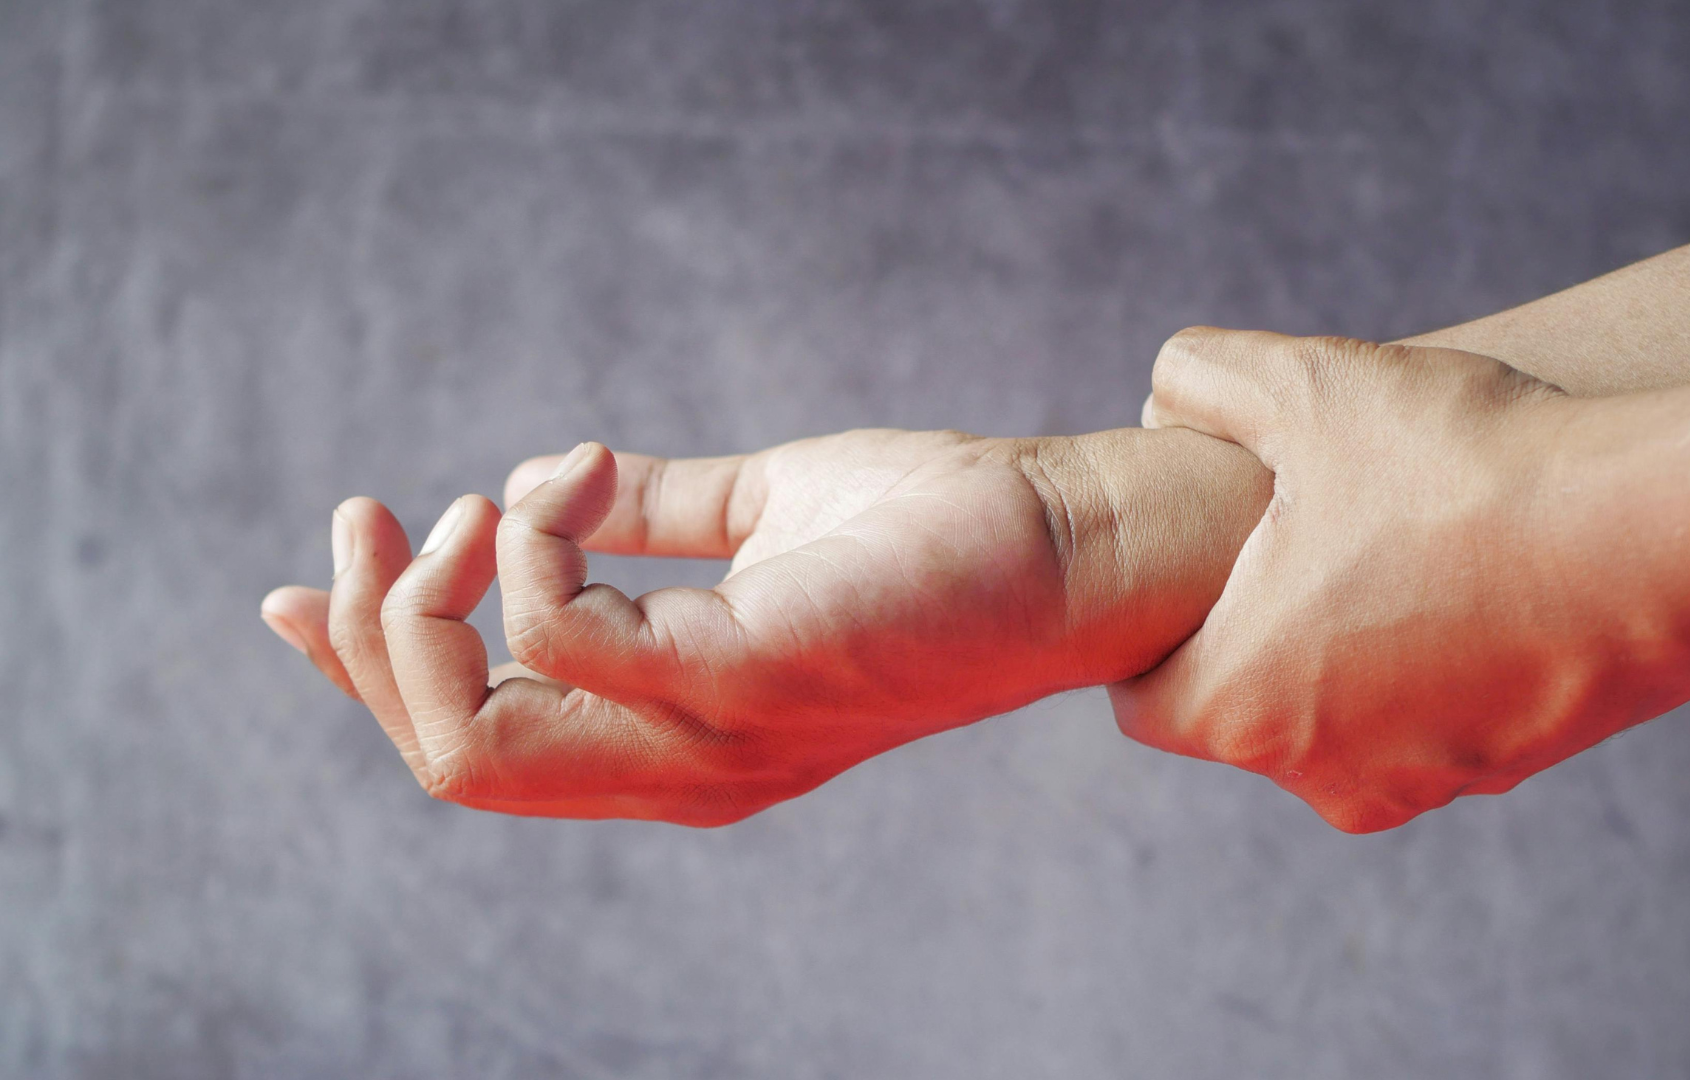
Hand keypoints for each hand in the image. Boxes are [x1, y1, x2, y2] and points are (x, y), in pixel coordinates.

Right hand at [261, 427, 1268, 823]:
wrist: (1070, 537)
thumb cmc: (927, 531)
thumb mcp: (753, 520)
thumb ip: (647, 521)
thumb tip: (532, 484)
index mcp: (671, 736)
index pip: (474, 747)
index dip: (366, 677)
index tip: (305, 585)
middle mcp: (681, 764)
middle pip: (447, 756)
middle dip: (374, 638)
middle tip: (381, 516)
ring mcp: (714, 737)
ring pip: (473, 732)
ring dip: (425, 602)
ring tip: (473, 503)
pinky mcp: (754, 676)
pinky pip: (566, 633)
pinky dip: (536, 539)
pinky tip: (581, 470)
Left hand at [1116, 329, 1689, 832]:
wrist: (1664, 534)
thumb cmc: (1467, 466)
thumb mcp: (1305, 387)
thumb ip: (1198, 379)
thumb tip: (1166, 393)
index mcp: (1241, 707)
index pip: (1139, 699)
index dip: (1154, 626)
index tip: (1190, 566)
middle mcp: (1323, 774)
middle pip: (1243, 707)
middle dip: (1252, 630)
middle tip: (1295, 536)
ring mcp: (1422, 780)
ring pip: (1339, 715)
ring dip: (1345, 647)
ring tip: (1392, 541)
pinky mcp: (1506, 767)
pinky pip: (1430, 716)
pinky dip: (1431, 662)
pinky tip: (1469, 573)